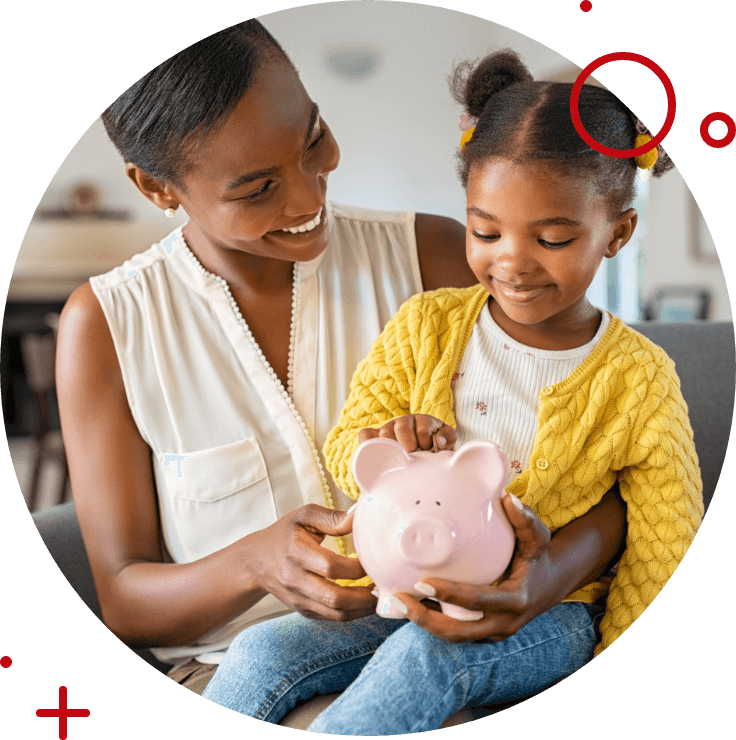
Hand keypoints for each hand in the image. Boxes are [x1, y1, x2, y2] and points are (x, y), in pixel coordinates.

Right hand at [246, 504, 376, 621]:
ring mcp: (299, 599)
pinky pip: (332, 617)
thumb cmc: (284, 533)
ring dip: (362, 608)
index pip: (330, 566)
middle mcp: (295, 579)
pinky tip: (367, 602)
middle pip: (333, 596)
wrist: (255, 562)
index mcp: (296, 553)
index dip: (356, 567)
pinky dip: (353, 613)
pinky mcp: (303, 610)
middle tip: (384, 584)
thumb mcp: (303, 516)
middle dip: (364, 594)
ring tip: (380, 595)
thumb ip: (331, 517)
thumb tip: (359, 515)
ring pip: (335, 613)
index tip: (374, 560)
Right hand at [358, 414, 456, 452]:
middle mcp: (404, 422)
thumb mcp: (447, 441)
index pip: (422, 428)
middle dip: (409, 446)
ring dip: (393, 449)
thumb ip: (447, 437)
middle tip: (413, 458)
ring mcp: (388, 429)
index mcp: (423, 421)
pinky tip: (377, 455)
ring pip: (384, 433)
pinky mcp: (374, 437)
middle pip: (401, 428)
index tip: (428, 453)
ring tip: (400, 460)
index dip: (426, 443)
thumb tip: (438, 441)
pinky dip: (368, 444)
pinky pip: (365, 436)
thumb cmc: (435, 449)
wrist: (423, 460)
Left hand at [389, 492, 556, 642]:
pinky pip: (457, 631)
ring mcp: (494, 633)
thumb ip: (524, 518)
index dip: (449, 594)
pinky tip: (410, 604)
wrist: (551, 582)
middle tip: (398, 597)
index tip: (422, 582)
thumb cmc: (538, 555)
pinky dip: (433, 621)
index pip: (477, 601)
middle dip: (425, 619)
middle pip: (459, 632)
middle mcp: (504, 623)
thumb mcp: (538, 536)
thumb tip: (507, 498)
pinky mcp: (484, 633)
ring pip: (454, 636)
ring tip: (396, 600)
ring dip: (424, 622)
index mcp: (515, 601)